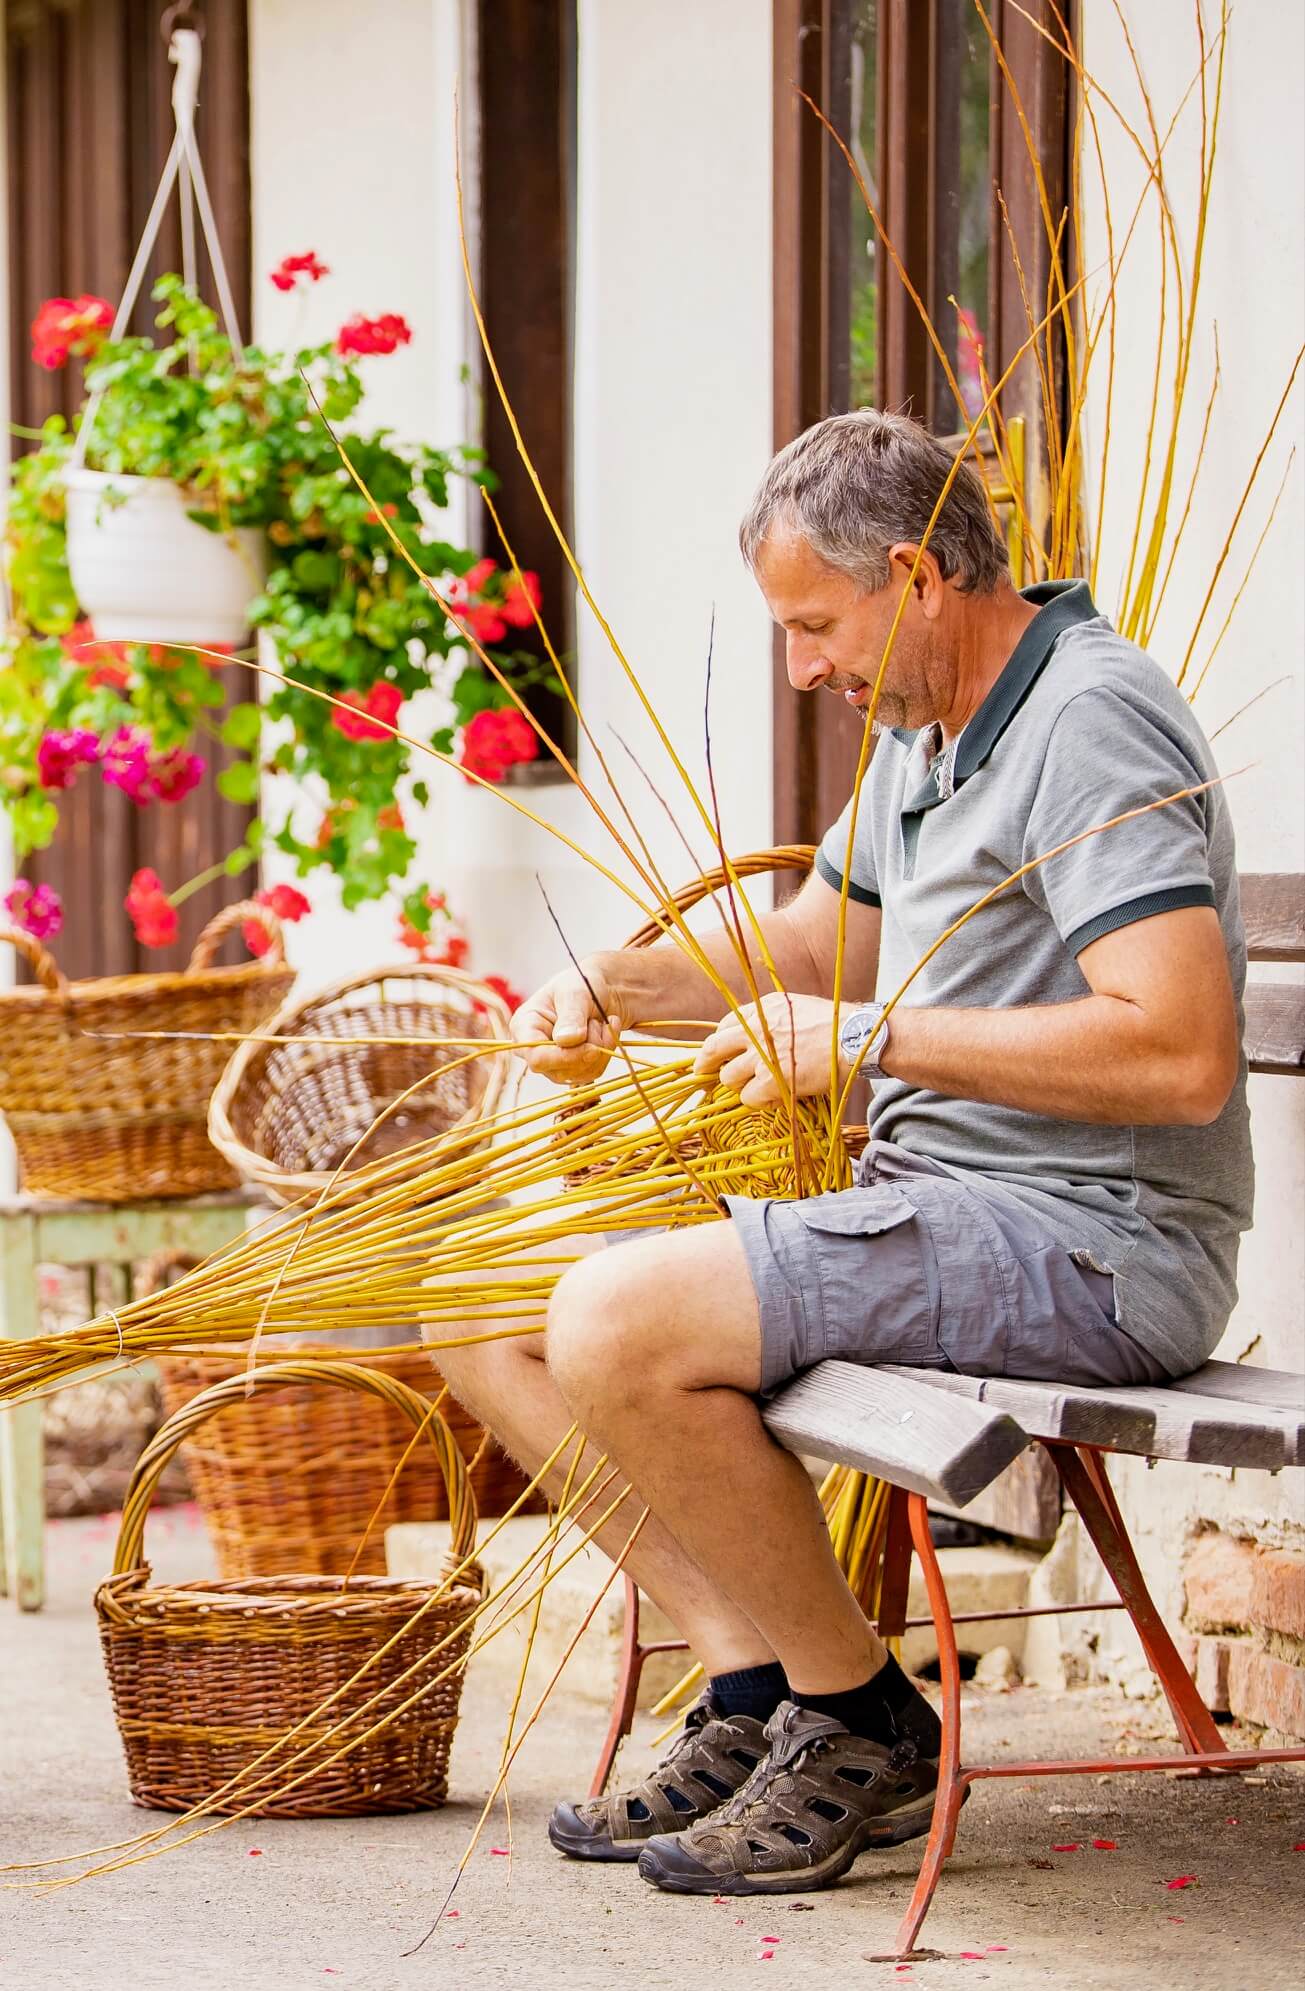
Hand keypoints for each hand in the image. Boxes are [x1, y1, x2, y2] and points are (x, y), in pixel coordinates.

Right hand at [510, 956, 631, 1083]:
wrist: (602, 990)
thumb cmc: (581, 984)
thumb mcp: (575, 992)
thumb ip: (571, 1015)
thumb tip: (565, 1041)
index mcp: (524, 1027)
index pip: (535, 1056)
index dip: (563, 1057)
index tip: (592, 1048)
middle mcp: (534, 1049)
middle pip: (558, 1070)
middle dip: (587, 1049)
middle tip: (598, 1021)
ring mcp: (553, 1062)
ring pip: (579, 1075)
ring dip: (600, 1050)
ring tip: (601, 1023)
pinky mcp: (572, 1069)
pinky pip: (592, 1074)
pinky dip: (606, 1054)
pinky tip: (606, 1033)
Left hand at [694, 991, 851, 1105]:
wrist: (855, 1038)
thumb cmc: (835, 1025)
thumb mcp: (797, 1007)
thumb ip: (773, 1018)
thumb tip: (757, 1033)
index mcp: (762, 1008)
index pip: (725, 1025)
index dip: (719, 1041)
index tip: (717, 1052)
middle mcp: (756, 1029)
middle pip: (714, 1049)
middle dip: (705, 1063)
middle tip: (702, 1074)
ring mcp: (762, 1056)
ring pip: (729, 1078)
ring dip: (740, 1086)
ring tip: (759, 1088)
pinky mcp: (772, 1080)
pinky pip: (749, 1097)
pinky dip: (758, 1101)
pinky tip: (773, 1099)